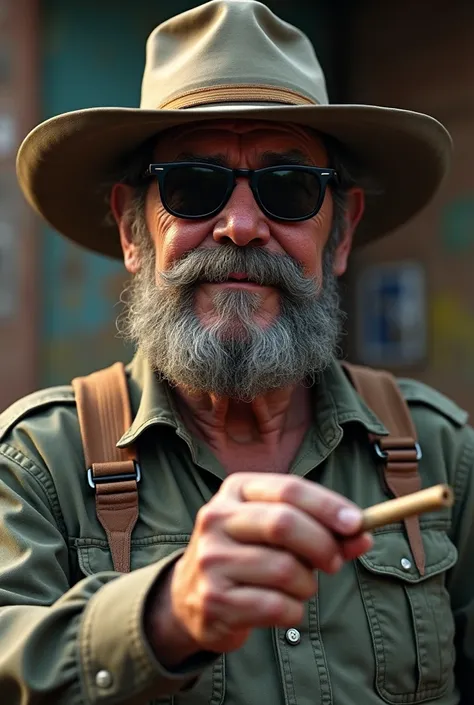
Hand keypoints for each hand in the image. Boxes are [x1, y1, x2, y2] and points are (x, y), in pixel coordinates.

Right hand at [152, 473, 371, 659]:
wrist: (190, 594)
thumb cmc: (247, 554)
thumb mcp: (278, 532)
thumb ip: (321, 530)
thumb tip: (364, 535)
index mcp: (235, 490)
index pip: (289, 488)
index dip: (328, 505)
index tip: (357, 524)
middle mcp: (216, 518)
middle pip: (284, 523)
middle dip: (322, 545)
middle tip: (334, 562)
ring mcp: (211, 559)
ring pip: (284, 569)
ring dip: (307, 584)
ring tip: (299, 587)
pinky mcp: (214, 599)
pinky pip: (275, 606)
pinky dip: (293, 611)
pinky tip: (284, 607)